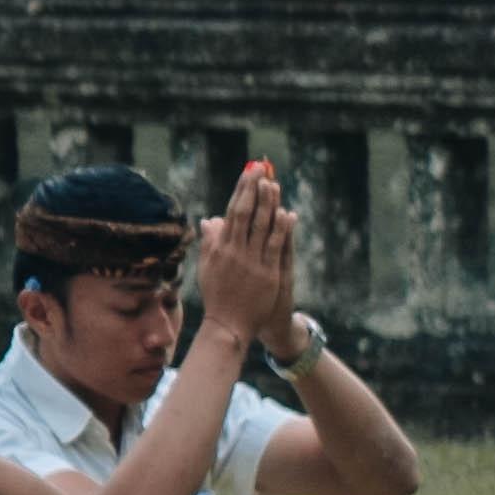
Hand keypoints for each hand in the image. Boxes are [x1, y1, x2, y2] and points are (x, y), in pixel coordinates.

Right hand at [195, 164, 298, 348]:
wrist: (228, 325)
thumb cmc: (217, 296)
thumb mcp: (207, 268)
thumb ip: (210, 243)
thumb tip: (209, 220)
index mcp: (220, 249)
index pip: (231, 212)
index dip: (240, 190)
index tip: (247, 173)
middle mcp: (235, 252)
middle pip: (245, 214)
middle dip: (253, 189)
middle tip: (261, 168)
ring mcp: (252, 262)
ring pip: (261, 227)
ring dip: (268, 204)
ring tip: (274, 184)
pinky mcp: (267, 274)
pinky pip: (275, 247)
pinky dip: (281, 230)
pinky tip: (287, 214)